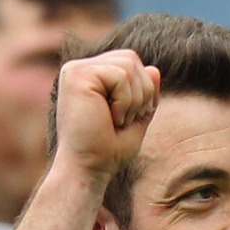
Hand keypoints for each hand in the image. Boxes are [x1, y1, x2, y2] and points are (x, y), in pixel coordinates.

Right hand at [50, 48, 158, 188]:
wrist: (88, 170)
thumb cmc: (107, 151)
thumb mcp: (135, 119)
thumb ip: (144, 94)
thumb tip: (154, 69)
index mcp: (90, 77)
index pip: (130, 62)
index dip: (142, 89)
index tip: (129, 118)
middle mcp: (80, 69)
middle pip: (131, 59)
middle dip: (141, 93)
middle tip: (123, 121)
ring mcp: (75, 70)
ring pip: (128, 65)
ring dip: (133, 100)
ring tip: (116, 121)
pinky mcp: (76, 76)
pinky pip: (120, 75)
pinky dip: (124, 102)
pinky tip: (110, 119)